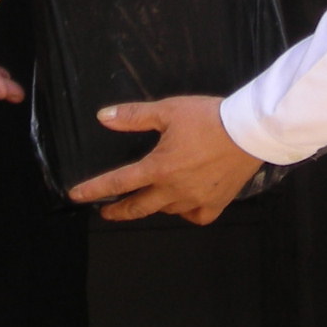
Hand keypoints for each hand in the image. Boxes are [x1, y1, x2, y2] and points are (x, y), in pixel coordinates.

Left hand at [67, 96, 265, 224]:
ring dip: (153, 204)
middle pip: (137, 207)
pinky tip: (184, 202)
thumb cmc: (208, 118)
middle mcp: (173, 190)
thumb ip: (133, 116)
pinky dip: (186, 211)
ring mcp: (194, 201)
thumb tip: (102, 117)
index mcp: (158, 168)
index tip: (76, 196)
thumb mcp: (168, 110)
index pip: (118, 182)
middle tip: (106, 210)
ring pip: (165, 210)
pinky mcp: (215, 205)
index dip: (93, 189)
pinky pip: (194, 215)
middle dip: (117, 210)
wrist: (250, 131)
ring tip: (149, 196)